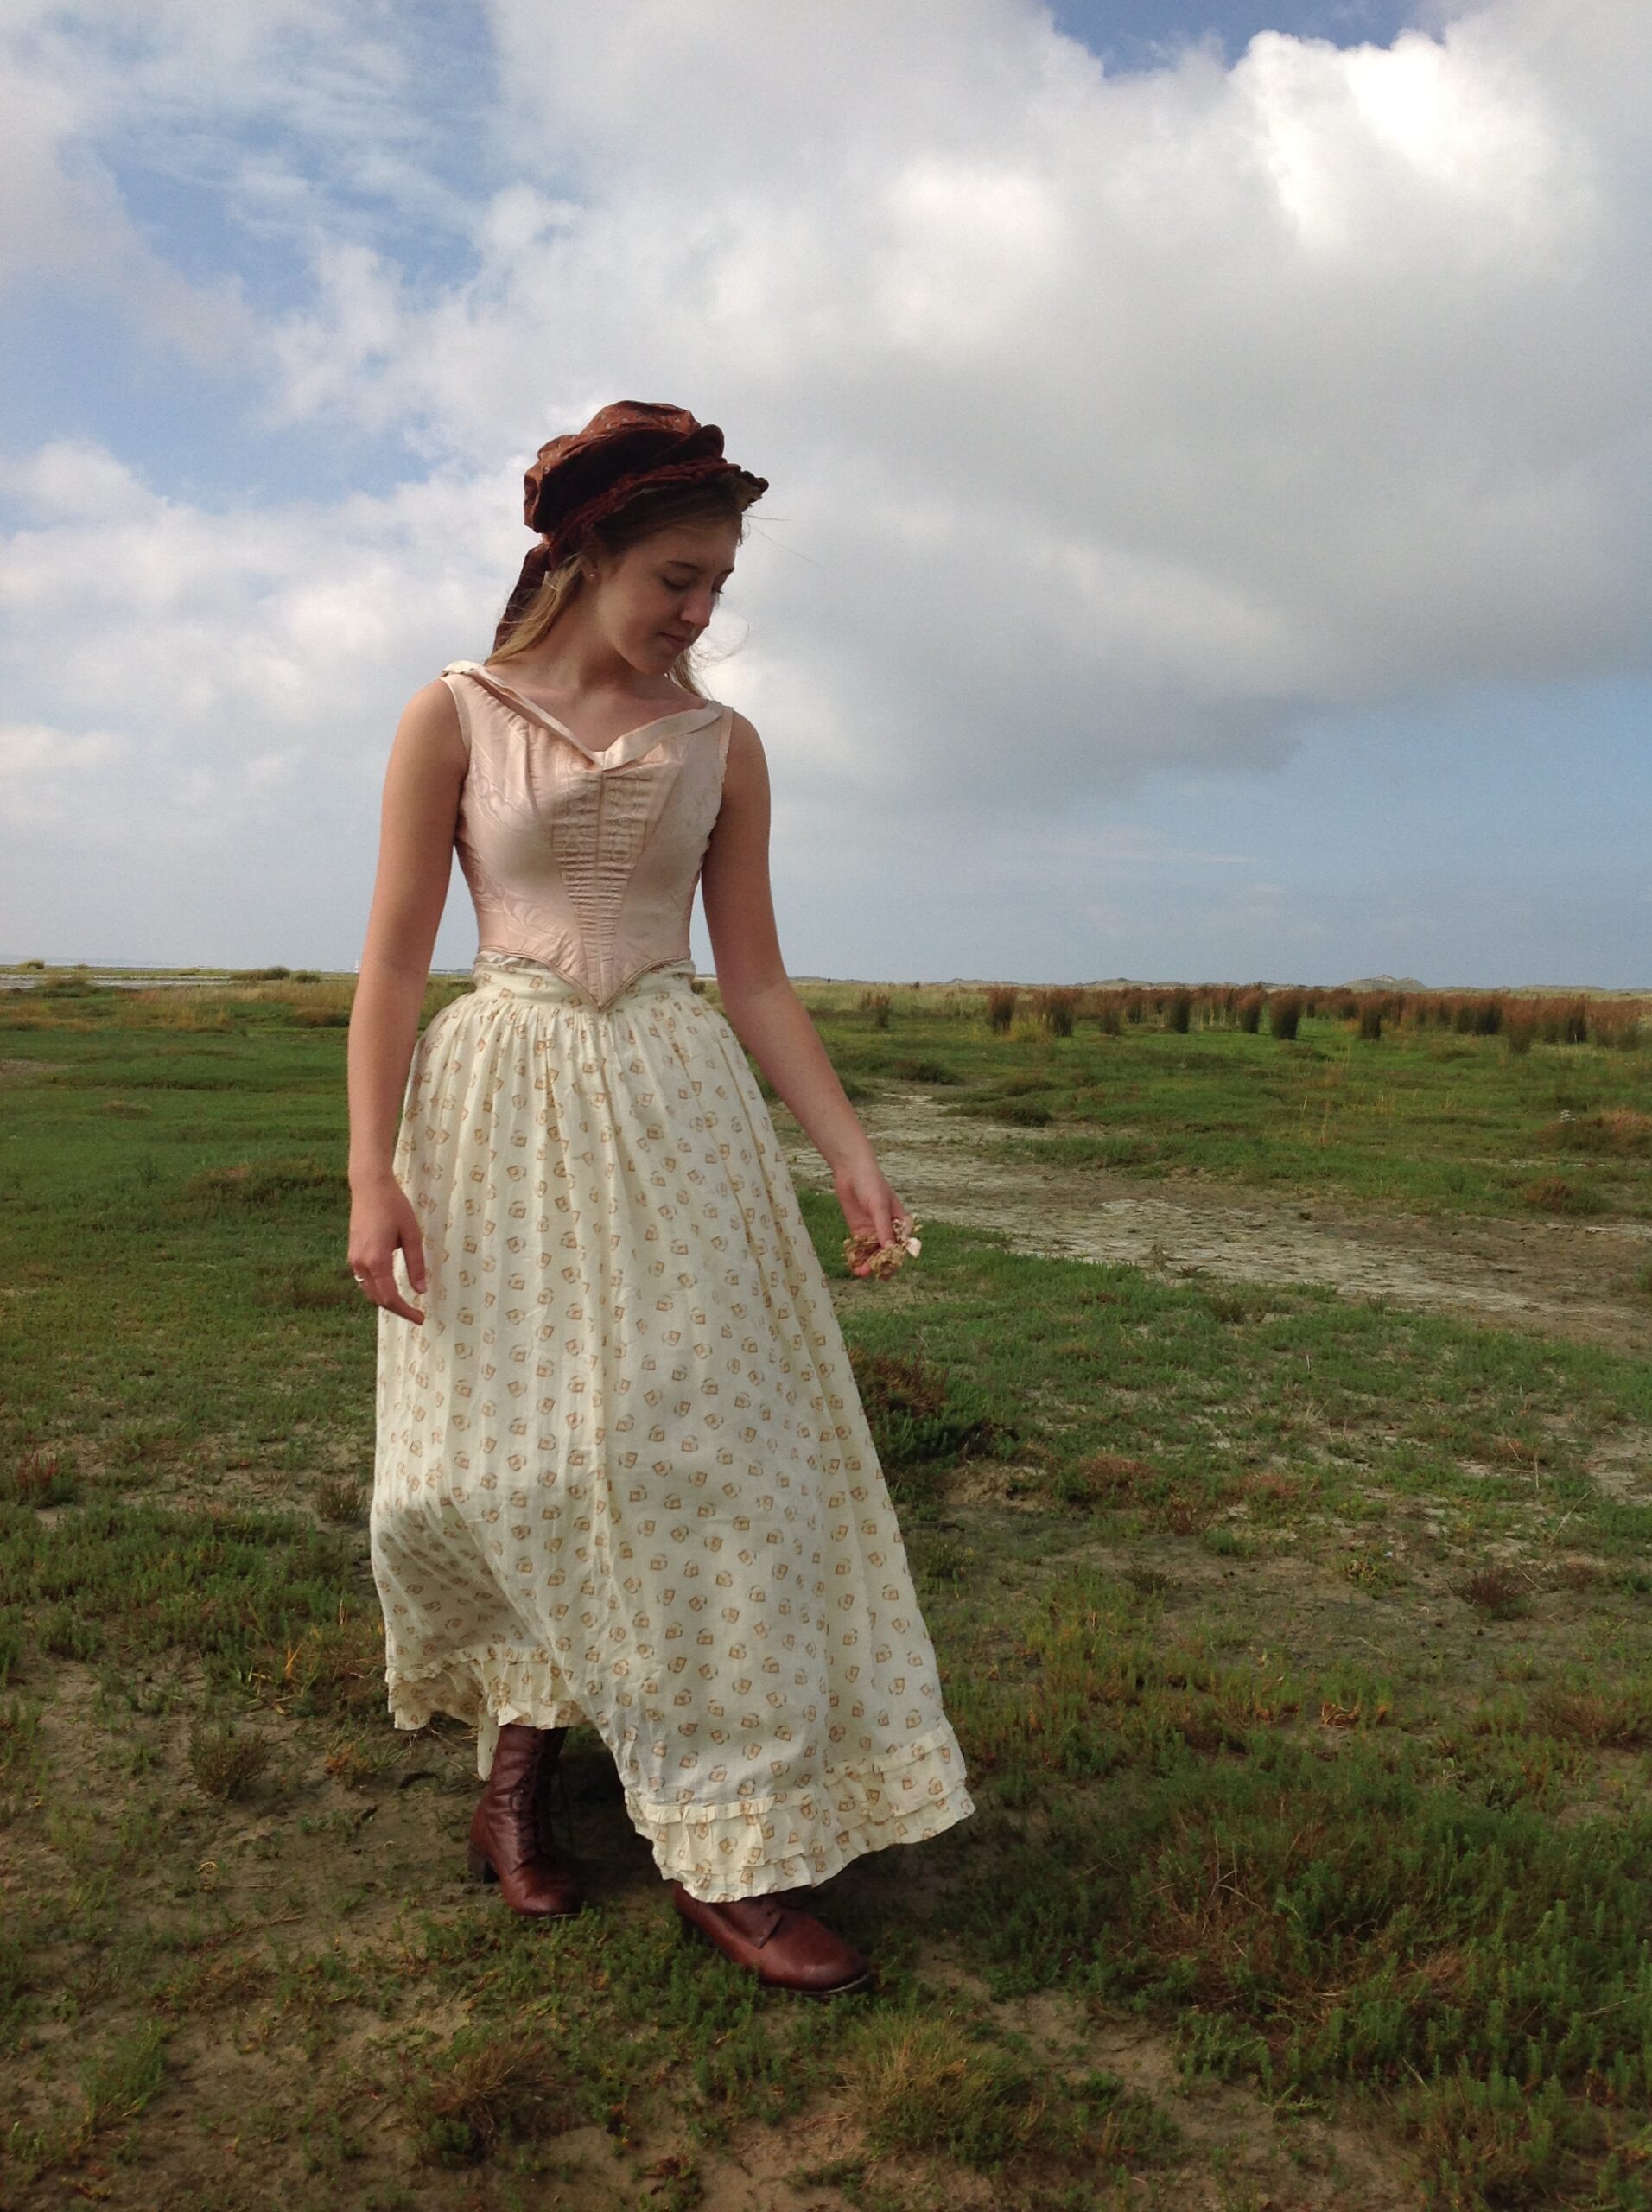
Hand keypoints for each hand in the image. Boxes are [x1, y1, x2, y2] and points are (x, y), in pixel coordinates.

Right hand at [348, 1176, 426, 1323]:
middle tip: (416, 1315)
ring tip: (405, 1304)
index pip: (390, 1297)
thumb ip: (416, 1264)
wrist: (369, 1187)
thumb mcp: (412, 1235)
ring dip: (385, 1301)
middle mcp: (361, 1264)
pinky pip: (364, 1280)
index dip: (405, 1311)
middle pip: (377, 1299)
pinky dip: (377, 1289)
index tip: (420, 1319)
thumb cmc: (394, 1207)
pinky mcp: (352, 1253)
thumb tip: (420, 1291)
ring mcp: (353, 1259)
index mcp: (377, 1261)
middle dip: (396, 1309)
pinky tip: (390, 1288)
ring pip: (368, 1291)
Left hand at [832, 1157, 909, 1277]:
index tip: (886, 1270)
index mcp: (900, 1222)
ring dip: (867, 1263)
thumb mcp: (879, 1206)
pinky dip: (857, 1256)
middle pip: (886, 1252)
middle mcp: (888, 1229)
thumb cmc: (871, 1183)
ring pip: (872, 1253)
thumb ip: (883, 1228)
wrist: (851, 1171)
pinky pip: (860, 1247)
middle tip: (868, 1272)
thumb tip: (890, 1249)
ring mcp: (873, 1230)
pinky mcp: (859, 1230)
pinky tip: (853, 1264)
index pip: (900, 1246)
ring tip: (859, 1272)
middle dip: (878, 1264)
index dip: (894, 1259)